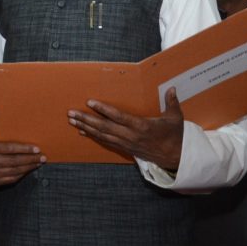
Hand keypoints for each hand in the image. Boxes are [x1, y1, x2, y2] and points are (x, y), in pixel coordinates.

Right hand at [0, 138, 44, 185]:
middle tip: (42, 157)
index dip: (24, 149)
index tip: (36, 149)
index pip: (9, 149)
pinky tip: (28, 170)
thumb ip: (4, 144)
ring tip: (38, 163)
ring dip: (29, 167)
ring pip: (14, 171)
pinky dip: (22, 174)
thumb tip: (27, 146)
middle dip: (30, 159)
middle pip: (14, 161)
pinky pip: (11, 178)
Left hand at [68, 87, 183, 170]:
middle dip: (86, 119)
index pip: (118, 116)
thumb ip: (172, 102)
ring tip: (72, 120)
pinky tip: (82, 131)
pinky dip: (93, 136)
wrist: (175, 157)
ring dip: (86, 127)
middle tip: (71, 113)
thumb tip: (172, 88)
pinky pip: (105, 142)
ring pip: (102, 135)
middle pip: (104, 127)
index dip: (103, 109)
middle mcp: (130, 135)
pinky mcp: (125, 148)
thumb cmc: (174, 135)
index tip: (89, 102)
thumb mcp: (175, 117)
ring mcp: (126, 143)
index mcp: (141, 126)